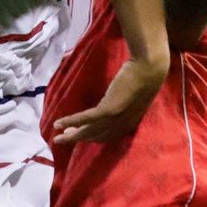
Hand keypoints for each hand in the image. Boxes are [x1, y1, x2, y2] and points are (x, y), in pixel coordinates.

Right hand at [50, 56, 168, 143]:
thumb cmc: (143, 75)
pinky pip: (85, 119)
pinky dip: (71, 122)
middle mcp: (122, 125)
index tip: (79, 134)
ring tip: (57, 137)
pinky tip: (59, 124)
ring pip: (89, 131)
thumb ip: (124, 103)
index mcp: (130, 123)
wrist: (149, 67)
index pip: (108, 136)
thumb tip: (111, 102)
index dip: (92, 137)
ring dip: (71, 135)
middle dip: (79, 138)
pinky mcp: (109, 109)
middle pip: (96, 136)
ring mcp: (116, 118)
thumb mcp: (134, 95)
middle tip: (63, 138)